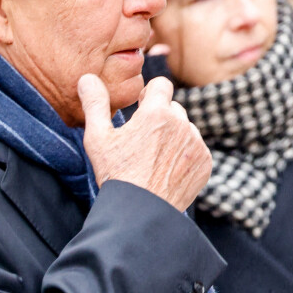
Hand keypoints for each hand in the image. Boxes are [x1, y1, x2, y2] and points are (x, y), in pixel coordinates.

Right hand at [79, 74, 211, 211]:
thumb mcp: (98, 138)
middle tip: (143, 139)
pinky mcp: (205, 162)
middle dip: (160, 117)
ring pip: (185, 127)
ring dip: (173, 135)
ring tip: (154, 158)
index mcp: (156, 112)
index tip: (141, 107)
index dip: (149, 94)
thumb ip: (95, 103)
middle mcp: (181, 124)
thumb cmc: (116, 175)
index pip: (162, 84)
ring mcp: (196, 143)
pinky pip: (196, 148)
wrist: (140, 215)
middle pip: (173, 107)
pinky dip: (185, 154)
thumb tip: (87, 77)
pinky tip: (167, 169)